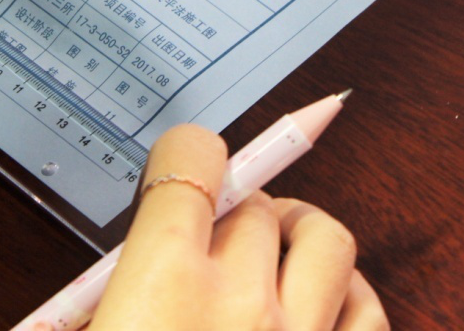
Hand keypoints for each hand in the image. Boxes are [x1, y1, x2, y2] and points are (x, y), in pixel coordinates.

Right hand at [87, 125, 386, 330]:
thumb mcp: (94, 326)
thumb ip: (98, 296)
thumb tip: (120, 268)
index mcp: (164, 284)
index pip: (192, 162)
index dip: (188, 151)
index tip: (186, 158)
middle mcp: (242, 304)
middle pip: (254, 203)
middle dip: (233, 208)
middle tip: (212, 235)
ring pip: (325, 239)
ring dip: (299, 231)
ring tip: (277, 248)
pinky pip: (369, 309)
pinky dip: (351, 292)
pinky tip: (327, 299)